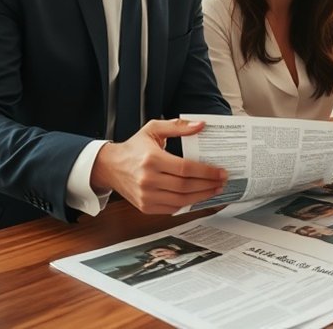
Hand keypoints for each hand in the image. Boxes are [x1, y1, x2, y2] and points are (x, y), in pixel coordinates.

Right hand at [90, 119, 227, 213]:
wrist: (110, 167)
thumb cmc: (134, 147)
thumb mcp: (153, 129)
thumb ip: (178, 126)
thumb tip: (200, 125)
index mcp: (152, 159)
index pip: (186, 169)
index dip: (206, 172)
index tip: (221, 172)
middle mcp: (148, 180)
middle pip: (186, 186)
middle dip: (208, 185)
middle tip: (222, 181)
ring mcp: (146, 196)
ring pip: (181, 200)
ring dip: (202, 196)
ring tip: (214, 190)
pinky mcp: (145, 207)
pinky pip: (172, 208)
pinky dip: (188, 204)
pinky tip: (198, 197)